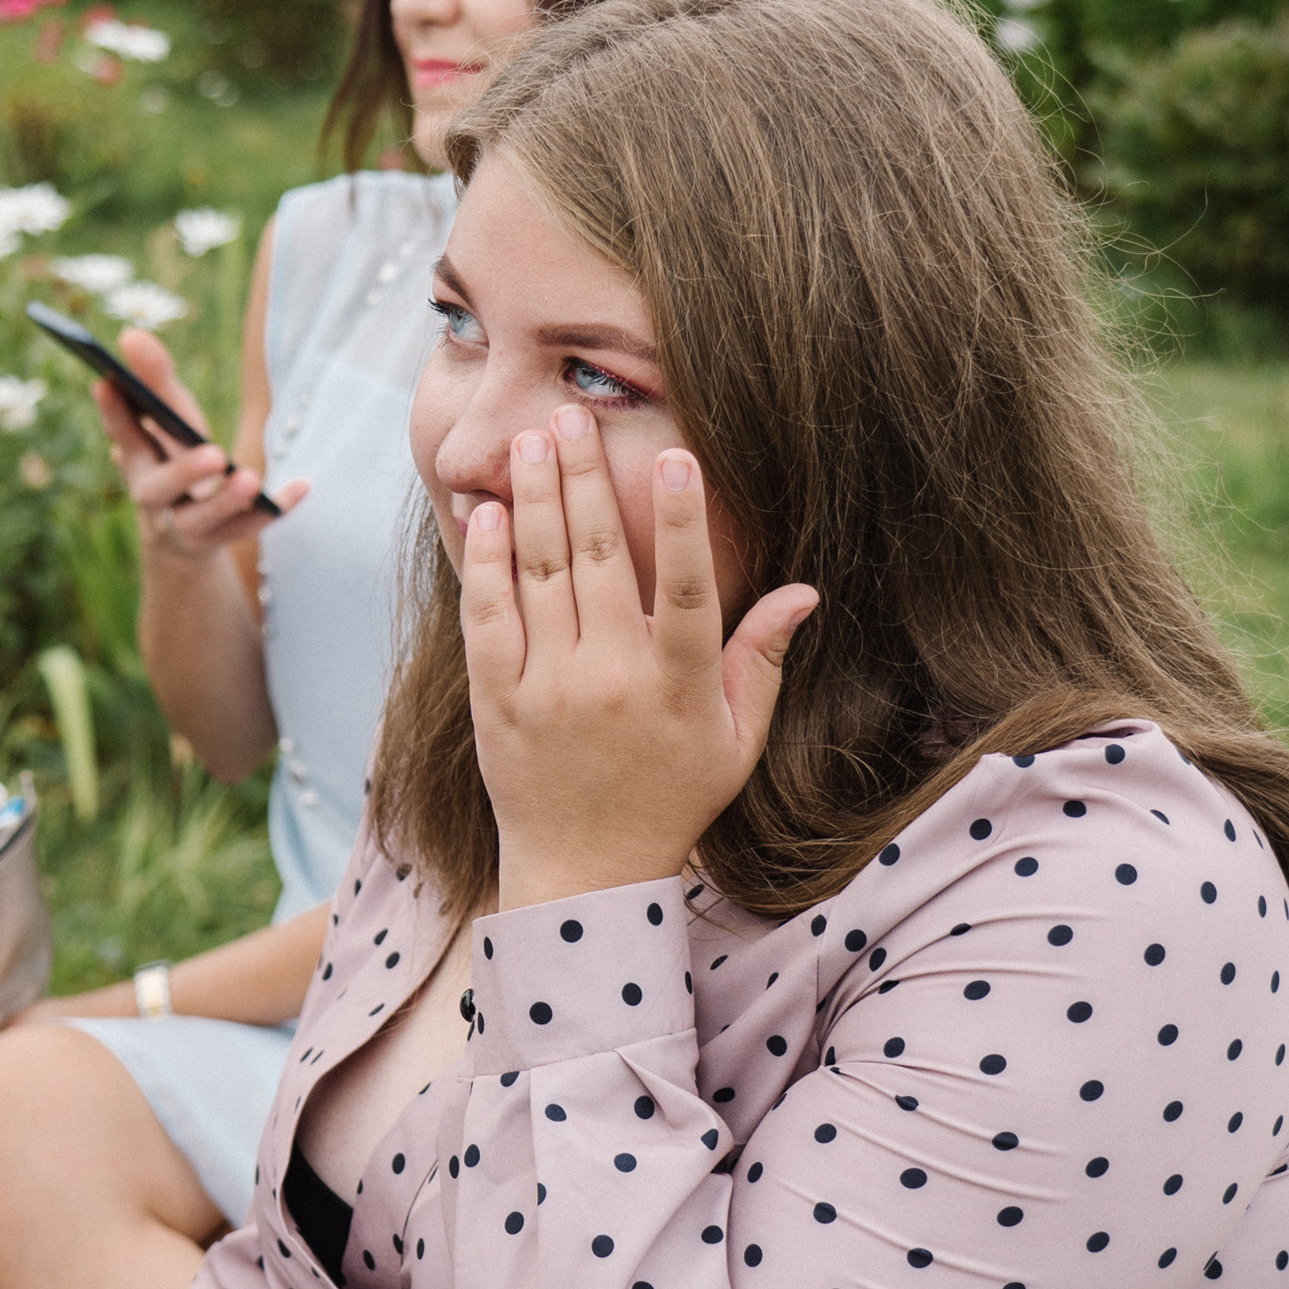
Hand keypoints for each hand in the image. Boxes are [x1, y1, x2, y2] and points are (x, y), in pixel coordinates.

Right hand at [98, 330, 304, 560]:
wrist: (186, 536)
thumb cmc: (175, 460)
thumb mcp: (170, 421)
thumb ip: (155, 382)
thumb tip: (132, 333)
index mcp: (138, 462)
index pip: (124, 436)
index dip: (114, 412)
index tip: (106, 381)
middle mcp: (156, 498)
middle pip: (161, 489)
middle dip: (183, 472)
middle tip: (212, 453)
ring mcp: (189, 525)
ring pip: (203, 520)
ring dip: (226, 500)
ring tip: (249, 479)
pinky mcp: (226, 537)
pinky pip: (252, 526)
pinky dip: (277, 508)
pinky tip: (304, 484)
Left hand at [460, 411, 816, 910]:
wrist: (587, 875)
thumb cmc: (671, 798)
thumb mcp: (735, 740)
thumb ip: (762, 660)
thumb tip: (804, 590)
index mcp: (680, 687)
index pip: (688, 590)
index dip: (681, 521)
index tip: (675, 456)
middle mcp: (614, 682)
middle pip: (598, 562)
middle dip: (583, 479)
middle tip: (572, 414)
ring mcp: (551, 692)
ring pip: (540, 577)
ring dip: (532, 502)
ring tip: (530, 441)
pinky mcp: (498, 704)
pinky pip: (488, 621)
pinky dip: (485, 565)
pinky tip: (483, 515)